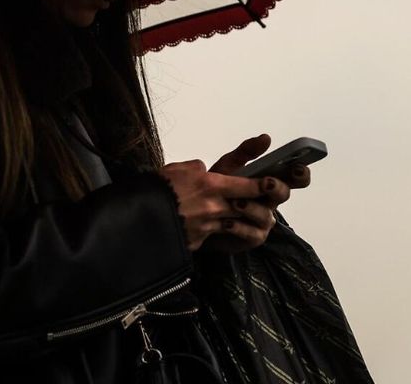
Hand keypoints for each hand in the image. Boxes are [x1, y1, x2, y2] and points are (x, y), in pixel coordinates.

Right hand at [157, 159, 280, 252]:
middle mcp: (212, 207)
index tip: (274, 184)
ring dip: (235, 220)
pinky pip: (211, 235)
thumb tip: (204, 169)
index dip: (262, 186)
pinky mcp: (197, 241)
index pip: (246, 186)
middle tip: (262, 203)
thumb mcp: (177, 169)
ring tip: (235, 217)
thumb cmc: (155, 189)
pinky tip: (208, 228)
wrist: (136, 217)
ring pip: (231, 223)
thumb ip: (196, 168)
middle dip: (254, 206)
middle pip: (243, 207)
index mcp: (209, 185)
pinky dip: (213, 231)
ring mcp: (206, 227)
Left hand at [201, 133, 311, 253]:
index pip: (294, 177)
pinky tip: (228, 222)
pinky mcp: (253, 237)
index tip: (298, 168)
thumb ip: (246, 152)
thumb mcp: (229, 166)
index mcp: (269, 181)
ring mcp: (263, 220)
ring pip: (266, 215)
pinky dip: (240, 227)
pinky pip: (252, 233)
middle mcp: (270, 201)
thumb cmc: (218, 187)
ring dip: (252, 208)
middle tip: (265, 182)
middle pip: (284, 194)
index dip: (300, 174)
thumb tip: (266, 137)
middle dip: (276, 187)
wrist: (198, 213)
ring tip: (236, 203)